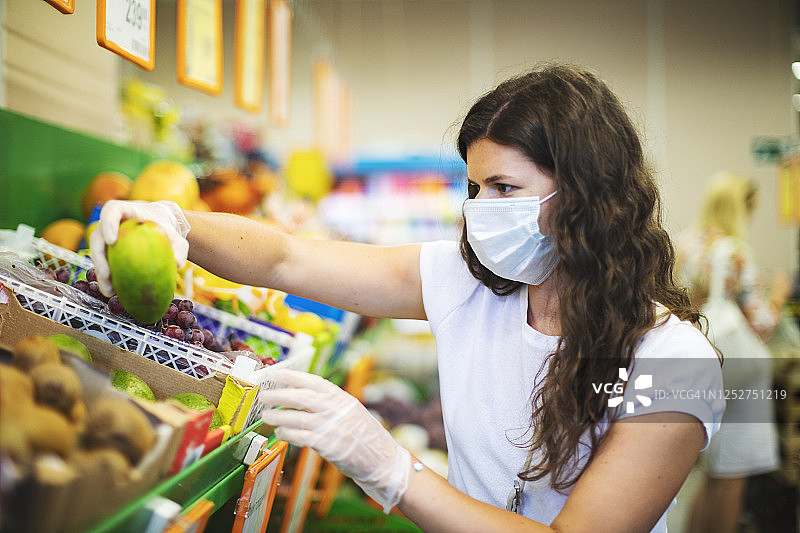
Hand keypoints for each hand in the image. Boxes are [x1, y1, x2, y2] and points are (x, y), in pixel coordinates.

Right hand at [89, 200, 190, 296]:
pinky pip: (103, 264)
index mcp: (124, 211)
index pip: (111, 211)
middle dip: (99, 257)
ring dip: (100, 273)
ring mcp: (105, 237)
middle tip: (107, 274)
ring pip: (97, 254)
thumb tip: (177, 263)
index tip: (112, 240)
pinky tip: (114, 292)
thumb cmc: (165, 228)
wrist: (157, 228)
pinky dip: (106, 278)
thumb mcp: (176, 236)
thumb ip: (179, 247)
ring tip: (110, 290)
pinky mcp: (106, 251)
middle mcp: (109, 223)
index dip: (108, 224)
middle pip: (98, 237)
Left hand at [259, 369, 411, 512]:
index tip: (275, 373)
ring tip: (266, 416)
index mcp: (342, 398)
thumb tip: (303, 394)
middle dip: (280, 395)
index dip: (292, 376)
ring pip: (299, 418)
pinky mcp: (329, 447)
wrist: (382, 459)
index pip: (313, 381)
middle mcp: (337, 410)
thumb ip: (330, 402)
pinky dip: (288, 435)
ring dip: (279, 416)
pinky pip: (303, 438)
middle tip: (264, 396)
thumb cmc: (365, 435)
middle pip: (302, 397)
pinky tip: (281, 434)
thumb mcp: (351, 410)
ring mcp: (333, 428)